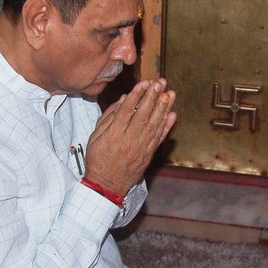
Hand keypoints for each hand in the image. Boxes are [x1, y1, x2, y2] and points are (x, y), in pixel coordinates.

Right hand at [83, 78, 176, 194]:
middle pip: (143, 115)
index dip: (137, 95)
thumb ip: (108, 117)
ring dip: (163, 108)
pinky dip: (166, 127)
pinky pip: (159, 139)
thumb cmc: (98, 159)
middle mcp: (129, 140)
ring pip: (154, 125)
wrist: (107, 185)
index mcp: (113, 134)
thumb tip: (123, 100)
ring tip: (170, 94)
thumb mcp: (95, 137)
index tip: (144, 82)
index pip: (127, 110)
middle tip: (160, 83)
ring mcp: (140, 148)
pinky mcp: (148, 155)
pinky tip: (172, 114)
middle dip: (153, 97)